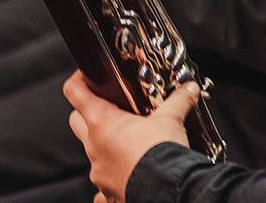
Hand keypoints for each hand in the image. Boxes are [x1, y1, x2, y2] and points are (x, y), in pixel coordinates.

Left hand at [63, 71, 197, 202]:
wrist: (168, 191)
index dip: (79, 79)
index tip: (87, 75)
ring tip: (128, 141)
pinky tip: (129, 172)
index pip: (75, 92)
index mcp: (102, 123)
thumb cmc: (161, 154)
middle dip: (88, 113)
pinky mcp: (108, 193)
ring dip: (104, 145)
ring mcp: (98, 172)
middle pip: (76, 121)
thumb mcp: (171, 119)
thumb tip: (189, 89)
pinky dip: (114, 176)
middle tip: (110, 108)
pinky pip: (103, 184)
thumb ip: (179, 100)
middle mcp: (94, 148)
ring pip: (91, 152)